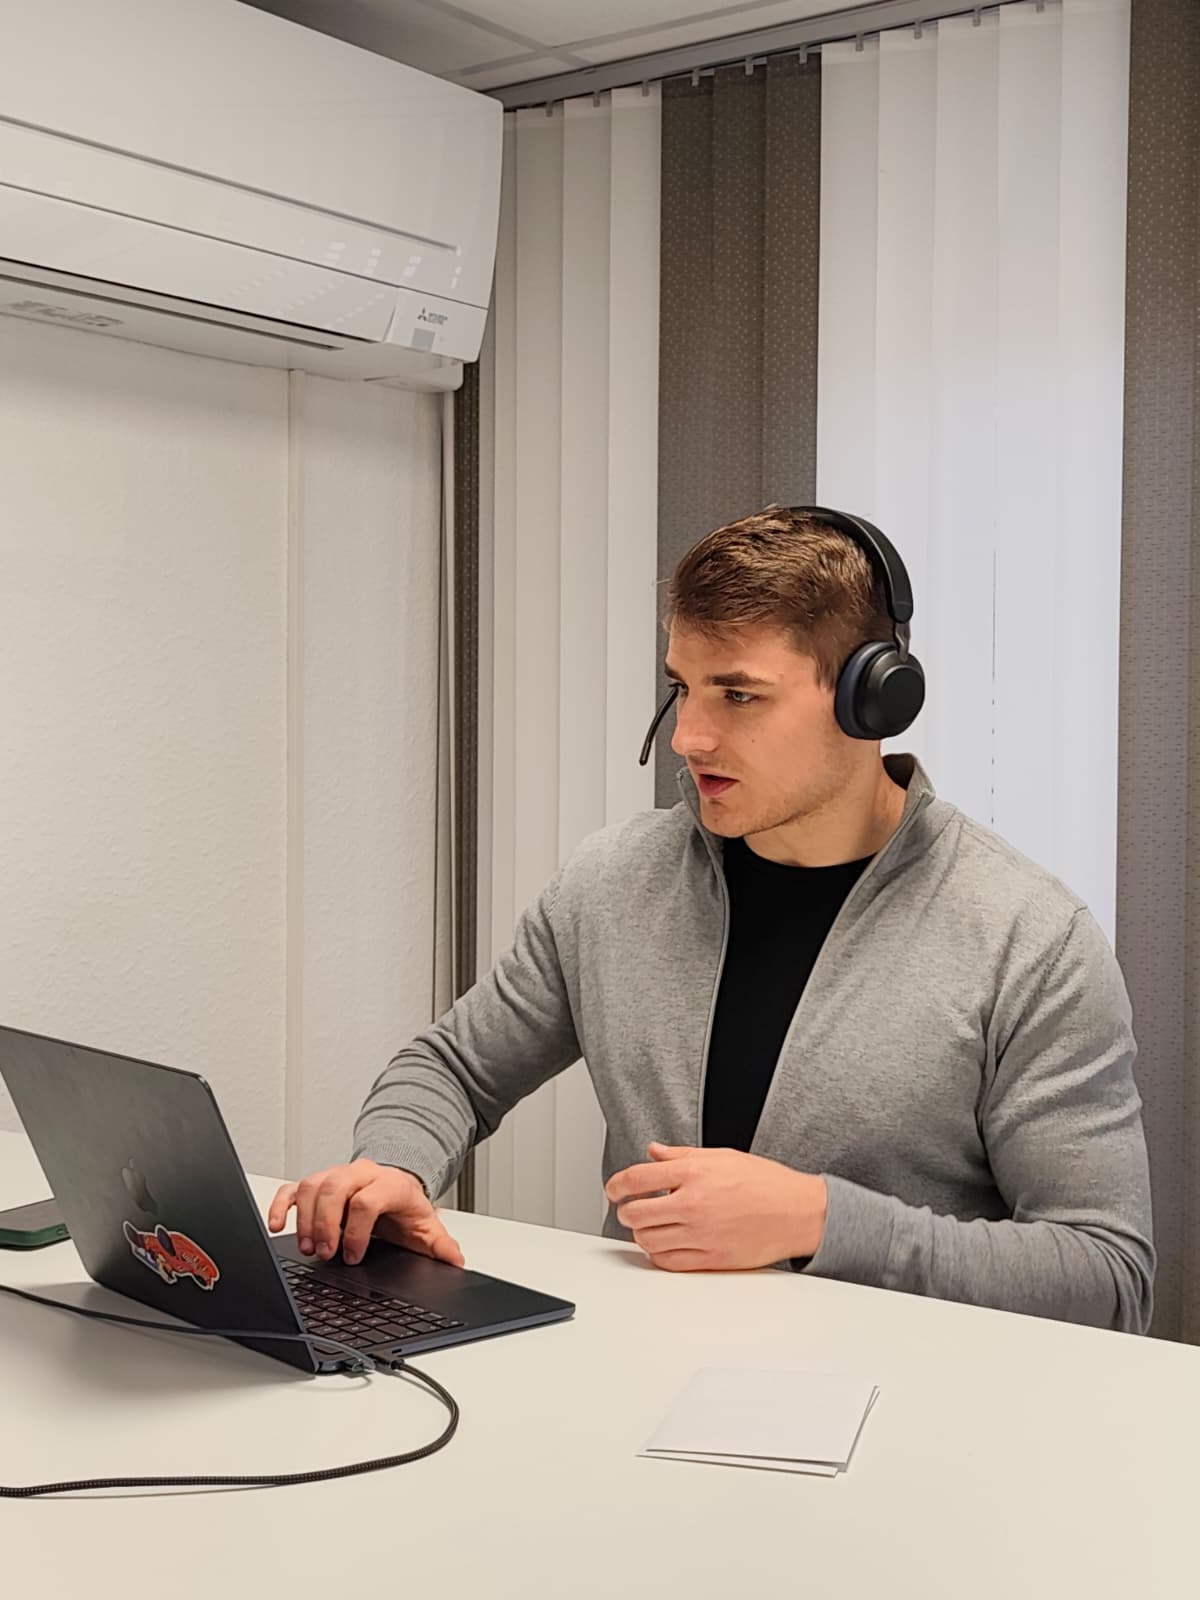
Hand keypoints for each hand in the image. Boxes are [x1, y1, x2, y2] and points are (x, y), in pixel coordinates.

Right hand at [267, 1159, 464, 1268]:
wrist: (395, 1185)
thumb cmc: (405, 1208)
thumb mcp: (426, 1226)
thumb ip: (441, 1246)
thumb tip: (456, 1262)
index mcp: (389, 1184)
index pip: (367, 1200)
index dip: (357, 1231)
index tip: (353, 1257)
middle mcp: (360, 1175)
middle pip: (334, 1188)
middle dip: (326, 1224)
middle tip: (325, 1254)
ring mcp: (336, 1176)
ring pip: (312, 1185)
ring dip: (306, 1219)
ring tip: (309, 1248)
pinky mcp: (318, 1183)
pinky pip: (293, 1187)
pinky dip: (281, 1204)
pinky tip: (278, 1226)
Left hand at [604, 1143, 826, 1272]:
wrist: (798, 1212)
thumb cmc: (765, 1182)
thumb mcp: (721, 1156)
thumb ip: (681, 1155)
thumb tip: (653, 1152)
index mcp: (694, 1173)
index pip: (637, 1178)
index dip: (616, 1185)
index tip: (613, 1190)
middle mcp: (694, 1203)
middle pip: (636, 1213)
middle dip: (626, 1211)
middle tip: (629, 1208)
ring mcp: (701, 1234)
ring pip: (648, 1240)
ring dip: (641, 1233)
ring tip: (648, 1226)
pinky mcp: (711, 1259)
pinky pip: (668, 1261)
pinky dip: (658, 1254)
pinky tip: (663, 1243)